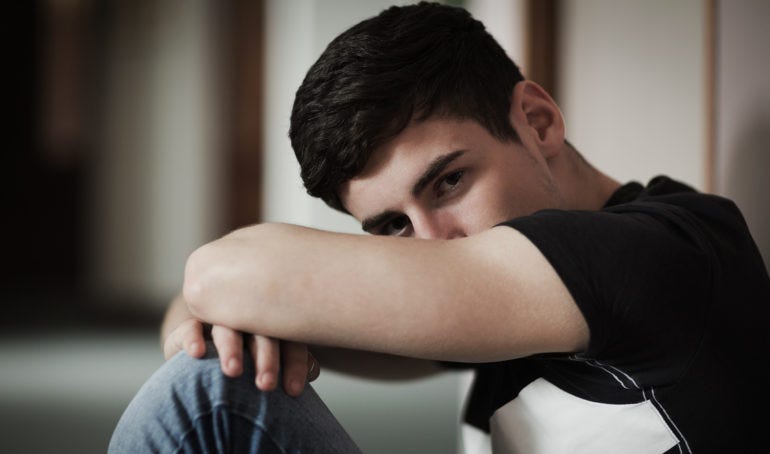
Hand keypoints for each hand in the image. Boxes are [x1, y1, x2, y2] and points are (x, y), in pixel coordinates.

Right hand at [162, 319, 319, 395]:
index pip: (289, 339)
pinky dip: (192, 337)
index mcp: (274, 325)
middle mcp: (248, 318)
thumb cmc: (250, 358)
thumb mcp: (271, 361)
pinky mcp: (190, 324)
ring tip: (233, 371)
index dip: (293, 363)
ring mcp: (218, 319)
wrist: (205, 347)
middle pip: (260, 332)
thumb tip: (313, 371)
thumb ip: (293, 363)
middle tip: (266, 385)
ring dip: (230, 347)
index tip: (293, 391)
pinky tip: (196, 353)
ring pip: (227, 327)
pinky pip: (190, 326)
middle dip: (265, 358)